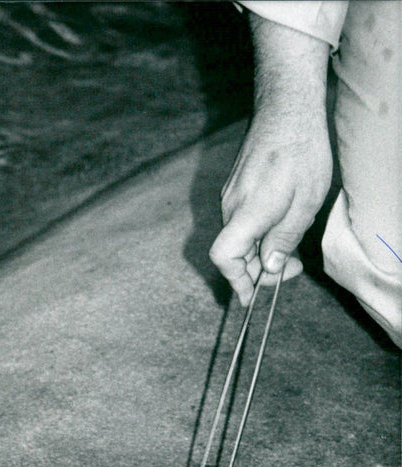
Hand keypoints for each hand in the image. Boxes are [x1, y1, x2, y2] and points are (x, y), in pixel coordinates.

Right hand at [210, 15, 332, 305]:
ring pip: (239, 237)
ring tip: (291, 242)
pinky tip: (281, 222)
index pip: (225, 257)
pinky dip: (258, 232)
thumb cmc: (301, 150)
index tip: (251, 296)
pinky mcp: (235, 187)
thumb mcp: (305, 201)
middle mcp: (231, 206)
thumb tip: (270, 268)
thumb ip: (285, 238)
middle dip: (259, 269)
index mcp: (248, 212)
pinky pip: (241, 221)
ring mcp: (230, 195)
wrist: (287, 106)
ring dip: (261, 250)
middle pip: (234, 253)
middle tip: (292, 268)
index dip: (237, 281)